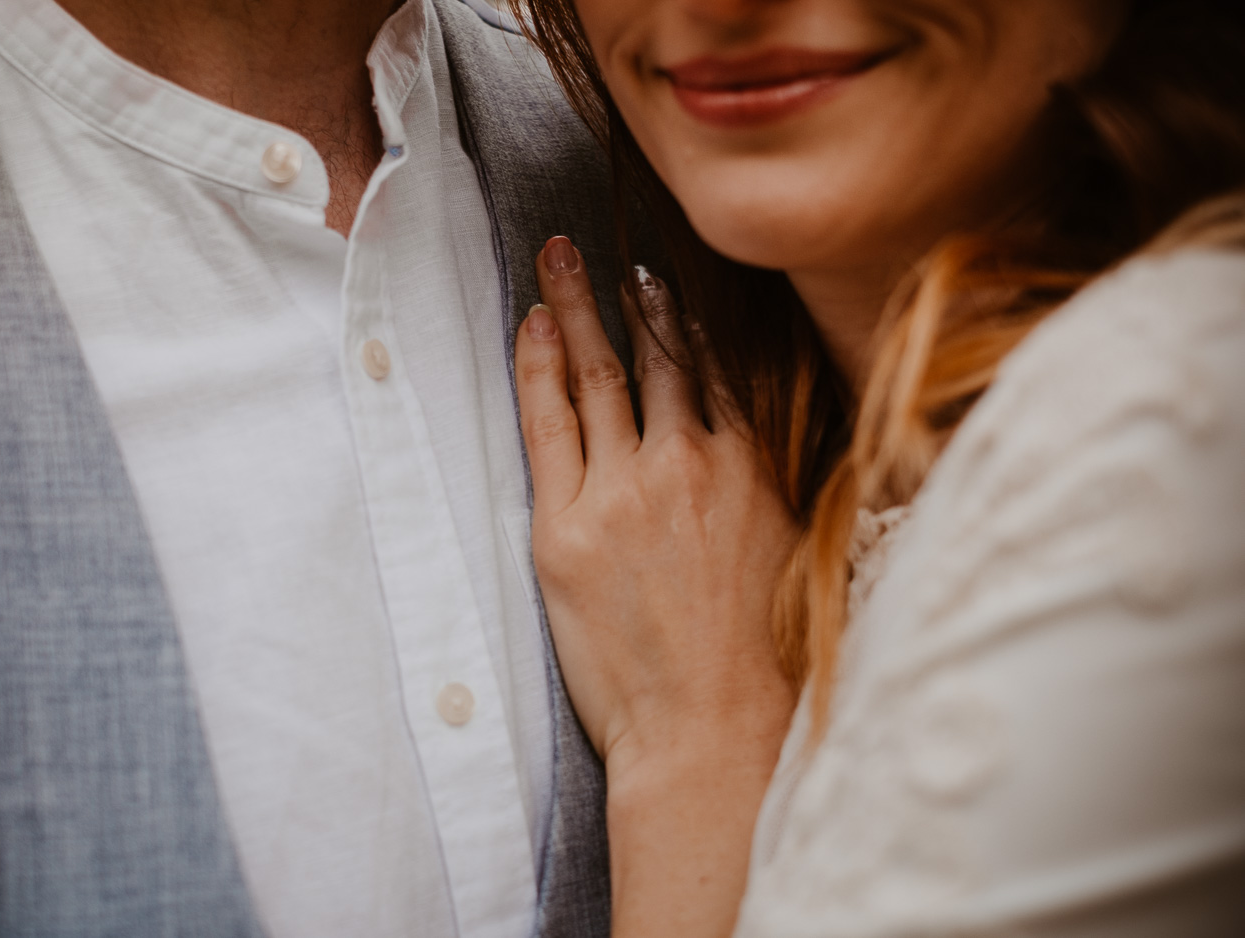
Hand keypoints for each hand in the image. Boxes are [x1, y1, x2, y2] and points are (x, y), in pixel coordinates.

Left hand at [515, 236, 797, 936]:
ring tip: (555, 261)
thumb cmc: (760, 665)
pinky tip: (527, 328)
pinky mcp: (567, 527)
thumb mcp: (790, 558)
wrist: (714, 731)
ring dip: (574, 311)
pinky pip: (548, 425)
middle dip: (623, 294)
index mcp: (750, 469)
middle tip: (599, 246)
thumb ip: (767, 489)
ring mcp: (625, 490)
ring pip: (599, 376)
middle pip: (652, 357)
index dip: (676, 319)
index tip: (656, 279)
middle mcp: (691, 463)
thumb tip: (749, 449)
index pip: (707, 371)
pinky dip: (538, 370)